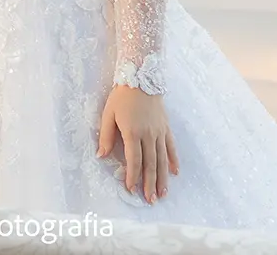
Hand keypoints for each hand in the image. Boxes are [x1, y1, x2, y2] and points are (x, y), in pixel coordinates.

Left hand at [98, 85, 178, 202]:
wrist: (142, 77)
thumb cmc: (121, 96)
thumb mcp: (108, 114)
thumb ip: (105, 136)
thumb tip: (101, 155)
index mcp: (133, 132)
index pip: (134, 160)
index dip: (133, 176)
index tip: (131, 189)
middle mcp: (149, 134)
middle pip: (150, 163)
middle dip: (149, 183)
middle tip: (150, 200)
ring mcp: (159, 131)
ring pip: (162, 159)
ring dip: (162, 178)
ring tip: (163, 193)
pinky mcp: (166, 127)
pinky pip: (171, 147)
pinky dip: (174, 160)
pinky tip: (175, 173)